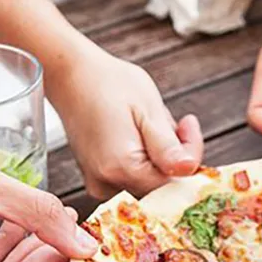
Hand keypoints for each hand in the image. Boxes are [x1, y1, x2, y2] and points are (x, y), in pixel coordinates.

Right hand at [48, 51, 202, 198]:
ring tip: (149, 124)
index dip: (189, 156)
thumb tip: (188, 170)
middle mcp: (107, 183)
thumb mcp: (148, 109)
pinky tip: (138, 135)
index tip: (188, 124)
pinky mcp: (98, 180)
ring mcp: (100, 184)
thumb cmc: (109, 84)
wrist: (72, 75)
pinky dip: (145, 160)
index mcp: (122, 168)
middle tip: (172, 122)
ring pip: (150, 182)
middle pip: (163, 186)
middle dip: (175, 156)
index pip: (175, 183)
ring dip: (160, 157)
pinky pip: (134, 179)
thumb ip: (168, 146)